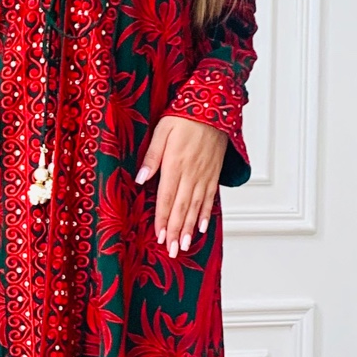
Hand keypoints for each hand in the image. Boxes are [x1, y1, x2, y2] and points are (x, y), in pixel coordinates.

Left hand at [135, 117, 227, 258]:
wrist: (215, 105)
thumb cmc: (184, 115)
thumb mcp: (161, 131)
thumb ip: (152, 157)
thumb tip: (141, 179)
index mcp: (175, 164)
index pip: (167, 198)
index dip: (163, 219)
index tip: (159, 237)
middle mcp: (191, 173)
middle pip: (182, 208)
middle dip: (175, 231)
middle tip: (172, 251)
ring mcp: (205, 174)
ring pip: (196, 206)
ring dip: (189, 228)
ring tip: (184, 246)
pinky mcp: (214, 172)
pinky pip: (210, 197)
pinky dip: (206, 213)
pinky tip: (201, 227)